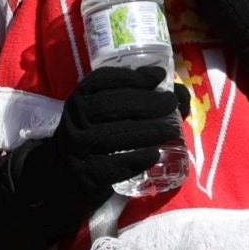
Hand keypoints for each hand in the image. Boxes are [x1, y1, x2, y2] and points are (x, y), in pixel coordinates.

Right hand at [45, 65, 183, 198]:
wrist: (68, 172)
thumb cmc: (98, 133)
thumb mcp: (107, 112)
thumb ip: (138, 98)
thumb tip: (180, 92)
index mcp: (80, 98)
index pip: (103, 80)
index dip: (132, 76)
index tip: (159, 76)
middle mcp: (75, 120)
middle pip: (109, 106)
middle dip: (145, 103)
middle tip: (170, 103)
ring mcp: (78, 148)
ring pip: (112, 136)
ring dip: (146, 131)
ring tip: (171, 130)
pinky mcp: (86, 174)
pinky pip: (112, 166)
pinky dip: (136, 160)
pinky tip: (154, 155)